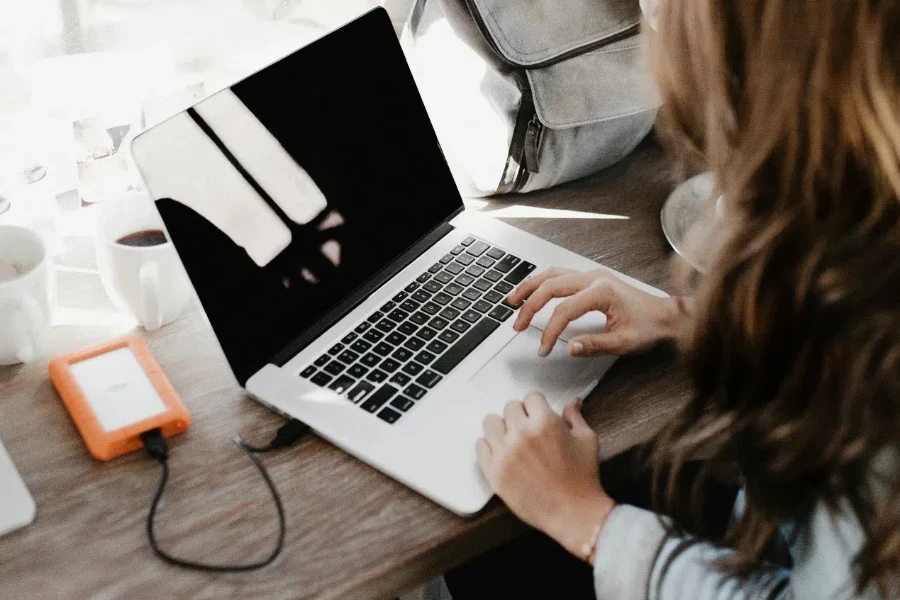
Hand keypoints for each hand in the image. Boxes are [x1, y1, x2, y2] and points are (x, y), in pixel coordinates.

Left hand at [477, 394, 614, 559]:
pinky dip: (489, 446)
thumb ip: (574, 417)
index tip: (539, 416)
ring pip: (490, 422)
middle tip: (529, 430)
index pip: (531, 397)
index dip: (537, 406)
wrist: (573, 513)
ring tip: (512, 439)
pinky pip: (480, 446)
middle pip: (510, 407)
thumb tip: (573, 401)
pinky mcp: (494, 472)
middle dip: (521, 415)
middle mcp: (521, 434)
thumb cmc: (583, 477)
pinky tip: (502, 453)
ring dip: (502, 427)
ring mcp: (504, 453)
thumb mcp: (586, 440)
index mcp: (545, 422)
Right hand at [507, 267, 682, 357]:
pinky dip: (542, 283)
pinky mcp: (591, 278)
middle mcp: (594, 278)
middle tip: (517, 326)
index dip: (550, 331)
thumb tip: (569, 348)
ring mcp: (591, 275)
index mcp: (602, 292)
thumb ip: (595, 345)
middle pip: (551, 286)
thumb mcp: (624, 343)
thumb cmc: (649, 327)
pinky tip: (532, 292)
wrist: (666, 315)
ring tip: (512, 301)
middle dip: (530, 306)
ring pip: (552, 274)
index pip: (564, 310)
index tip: (544, 349)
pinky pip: (559, 275)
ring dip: (530, 287)